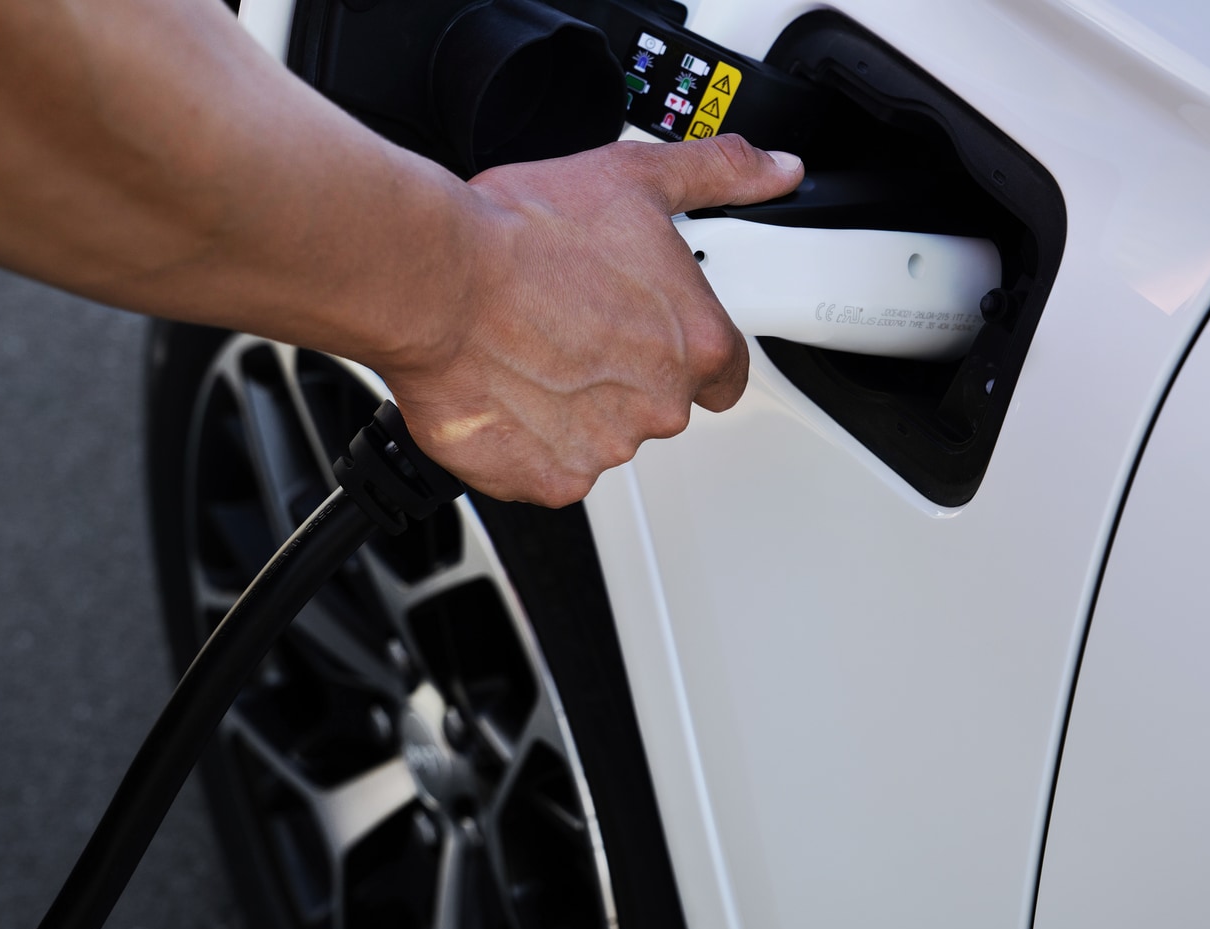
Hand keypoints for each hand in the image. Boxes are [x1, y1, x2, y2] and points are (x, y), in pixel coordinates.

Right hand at [378, 134, 803, 506]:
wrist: (434, 282)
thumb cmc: (523, 235)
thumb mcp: (635, 178)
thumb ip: (718, 174)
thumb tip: (775, 169)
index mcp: (696, 344)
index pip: (727, 370)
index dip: (688, 347)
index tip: (650, 330)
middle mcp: (660, 405)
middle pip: (659, 401)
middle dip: (622, 371)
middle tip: (571, 325)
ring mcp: (605, 448)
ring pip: (602, 434)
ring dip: (574, 405)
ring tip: (529, 350)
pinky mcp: (550, 479)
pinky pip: (550, 467)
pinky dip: (529, 439)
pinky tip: (507, 391)